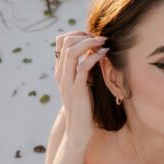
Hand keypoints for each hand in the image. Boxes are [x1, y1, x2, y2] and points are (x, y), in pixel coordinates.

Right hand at [54, 30, 108, 146]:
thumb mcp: (82, 83)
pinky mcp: (77, 90)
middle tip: (100, 39)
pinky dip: (94, 57)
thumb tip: (95, 52)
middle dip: (84, 35)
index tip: (93, 37)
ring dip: (89, 43)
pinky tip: (104, 55)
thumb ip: (84, 69)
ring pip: (71, 52)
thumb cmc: (83, 107)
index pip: (61, 41)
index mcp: (60, 70)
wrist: (78, 129)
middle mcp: (61, 73)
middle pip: (65, 41)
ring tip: (103, 43)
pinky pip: (83, 68)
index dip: (77, 33)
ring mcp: (67, 81)